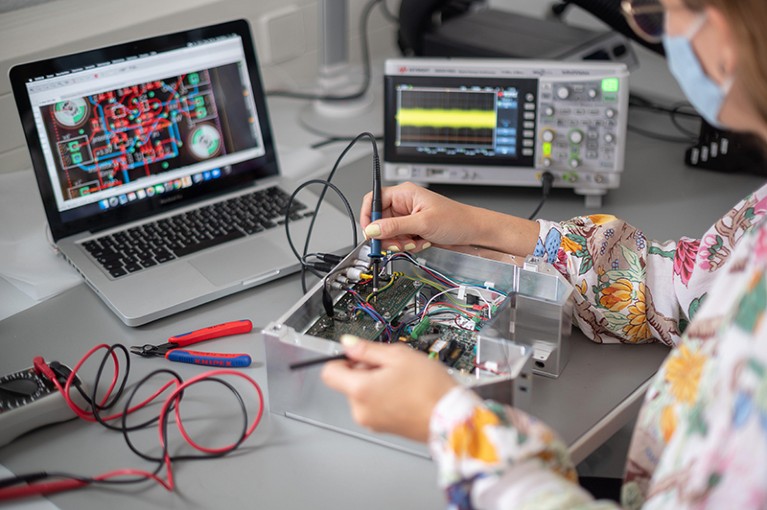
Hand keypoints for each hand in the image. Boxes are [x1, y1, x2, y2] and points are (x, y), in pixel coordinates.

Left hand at [321, 335, 457, 441]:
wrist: (450, 418)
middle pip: (349, 382)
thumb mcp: (398, 356)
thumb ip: (367, 349)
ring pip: (363, 394)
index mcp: (360, 390)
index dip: (342, 359)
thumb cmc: (429, 388)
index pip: (329, 372)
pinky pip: (375, 406)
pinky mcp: (383, 428)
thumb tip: (348, 343)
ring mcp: (371, 421)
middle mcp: (360, 409)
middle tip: (392, 366)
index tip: (359, 354)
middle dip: (366, 370)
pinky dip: (385, 397)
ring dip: (377, 383)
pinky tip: (405, 392)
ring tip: (403, 380)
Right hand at [360, 182, 539, 256]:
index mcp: (404, 193)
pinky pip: (400, 239)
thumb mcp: (422, 223)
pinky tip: (421, 242)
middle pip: (380, 220)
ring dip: (398, 242)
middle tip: (396, 243)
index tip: (370, 233)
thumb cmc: (456, 220)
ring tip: (414, 241)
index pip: (374, 200)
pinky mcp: (413, 229)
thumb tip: (372, 230)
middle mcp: (404, 204)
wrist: (473, 232)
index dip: (369, 216)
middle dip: (387, 235)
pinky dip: (407, 245)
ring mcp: (408, 217)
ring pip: (389, 233)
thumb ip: (394, 227)